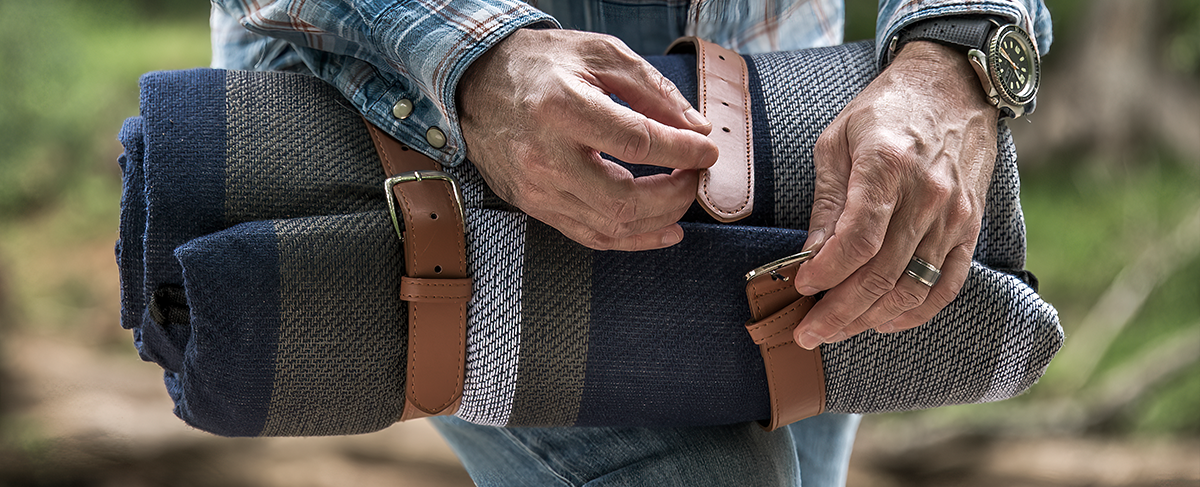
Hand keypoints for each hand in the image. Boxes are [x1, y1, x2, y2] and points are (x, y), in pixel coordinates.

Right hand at [457, 29, 718, 250]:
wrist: (474, 83)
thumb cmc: (539, 64)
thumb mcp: (599, 53)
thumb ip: (651, 89)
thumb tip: (696, 129)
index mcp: (561, 107)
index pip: (637, 142)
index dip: (682, 152)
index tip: (708, 150)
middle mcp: (545, 156)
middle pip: (625, 198)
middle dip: (676, 193)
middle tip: (696, 175)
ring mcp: (536, 188)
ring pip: (611, 225)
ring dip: (660, 219)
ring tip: (683, 198)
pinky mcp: (533, 206)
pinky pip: (590, 236)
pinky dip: (633, 239)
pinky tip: (663, 229)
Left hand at [792, 41, 999, 347]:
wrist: (951, 87)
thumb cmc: (884, 111)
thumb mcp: (838, 141)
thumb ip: (828, 202)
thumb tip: (810, 254)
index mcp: (888, 166)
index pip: (858, 240)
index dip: (827, 272)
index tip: (802, 287)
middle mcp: (928, 195)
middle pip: (882, 274)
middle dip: (839, 312)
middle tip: (807, 333)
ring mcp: (954, 216)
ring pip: (912, 288)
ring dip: (870, 319)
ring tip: (837, 330)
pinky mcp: (971, 228)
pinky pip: (947, 285)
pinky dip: (915, 312)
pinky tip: (883, 322)